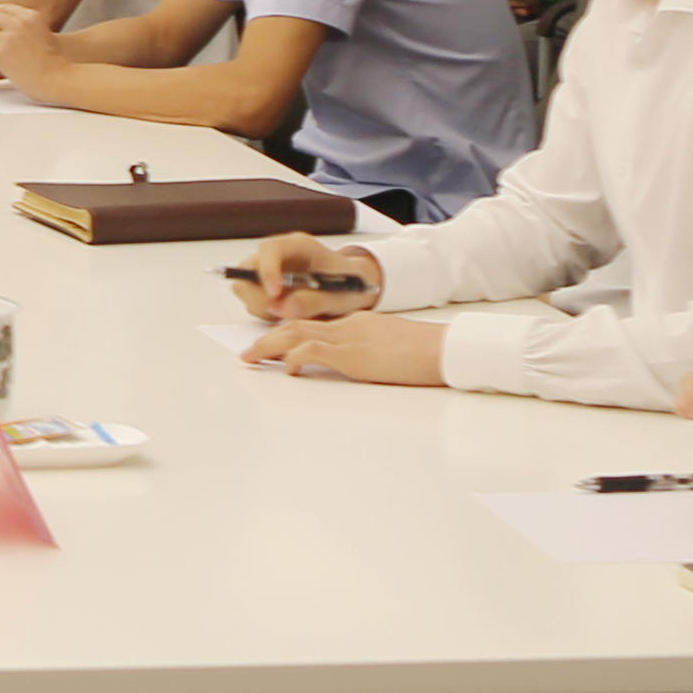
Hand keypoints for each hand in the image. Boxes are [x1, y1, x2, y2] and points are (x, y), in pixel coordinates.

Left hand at [0, 3, 58, 87]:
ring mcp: (9, 37)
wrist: (57, 78)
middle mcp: (19, 23)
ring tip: (1, 58)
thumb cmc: (52, 62)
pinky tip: (0, 66)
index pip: (4, 8)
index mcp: (31, 16)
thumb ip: (22, 25)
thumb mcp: (41, 33)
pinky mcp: (0, 53)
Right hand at [228, 235, 382, 321]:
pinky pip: (251, 300)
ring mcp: (269, 270)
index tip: (275, 294)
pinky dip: (263, 312)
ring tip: (286, 314)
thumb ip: (314, 301)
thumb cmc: (350, 285)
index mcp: (299, 246)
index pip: (271, 249)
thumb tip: (286, 309)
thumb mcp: (340, 295)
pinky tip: (284, 315)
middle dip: (257, 294)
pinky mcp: (265, 287)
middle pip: (248, 268)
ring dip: (259, 305)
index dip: (268, 270)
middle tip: (277, 312)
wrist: (354, 289)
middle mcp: (279, 255)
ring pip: (245, 285)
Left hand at [243, 311, 446, 385]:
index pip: (313, 324)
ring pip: (297, 334)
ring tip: (251, 358)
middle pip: (296, 325)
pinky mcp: (353, 355)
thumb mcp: (390, 347)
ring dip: (270, 347)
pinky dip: (296, 358)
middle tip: (248, 353)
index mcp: (356, 323)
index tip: (270, 346)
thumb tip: (354, 364)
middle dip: (268, 339)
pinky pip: (314, 350)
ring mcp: (349, 338)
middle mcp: (347, 326)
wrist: (444, 348)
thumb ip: (367, 350)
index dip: (287, 334)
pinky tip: (289, 369)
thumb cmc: (425, 352)